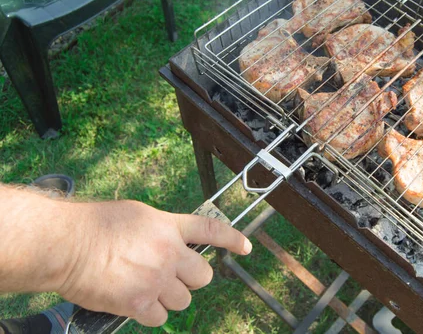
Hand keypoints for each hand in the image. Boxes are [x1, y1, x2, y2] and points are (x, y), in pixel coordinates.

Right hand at [57, 200, 251, 326]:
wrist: (67, 245)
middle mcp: (169, 252)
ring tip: (144, 288)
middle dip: (190, 279)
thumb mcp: (136, 215)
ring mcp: (157, 279)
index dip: (232, 239)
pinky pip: (160, 316)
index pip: (211, 230)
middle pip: (203, 276)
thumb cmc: (94, 225)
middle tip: (171, 278)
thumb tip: (170, 242)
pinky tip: (133, 302)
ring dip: (168, 298)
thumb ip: (160, 230)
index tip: (245, 246)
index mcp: (169, 227)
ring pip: (183, 300)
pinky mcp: (140, 303)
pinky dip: (149, 313)